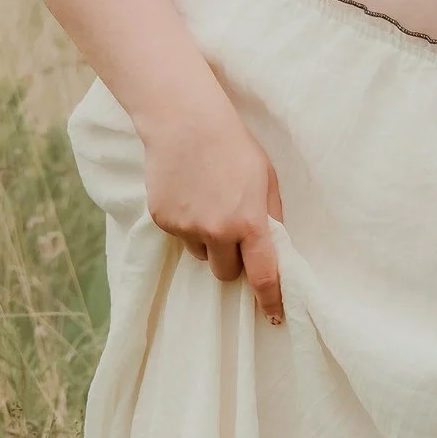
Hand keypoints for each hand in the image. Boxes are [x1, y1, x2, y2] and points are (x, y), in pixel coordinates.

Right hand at [142, 93, 285, 323]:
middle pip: (225, 272)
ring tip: (205, 201)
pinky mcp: (163, 220)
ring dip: (206, 240)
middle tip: (230, 230)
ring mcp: (186, 228)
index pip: (263, 276)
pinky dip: (184, 223)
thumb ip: (270, 216)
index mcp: (249, 223)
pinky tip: (187, 193)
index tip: (274, 315)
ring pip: (200, 254)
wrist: (185, 122)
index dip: (270, 299)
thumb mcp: (266, 178)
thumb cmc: (233, 145)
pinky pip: (178, 235)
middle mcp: (217, 231)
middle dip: (231, 259)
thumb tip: (273, 246)